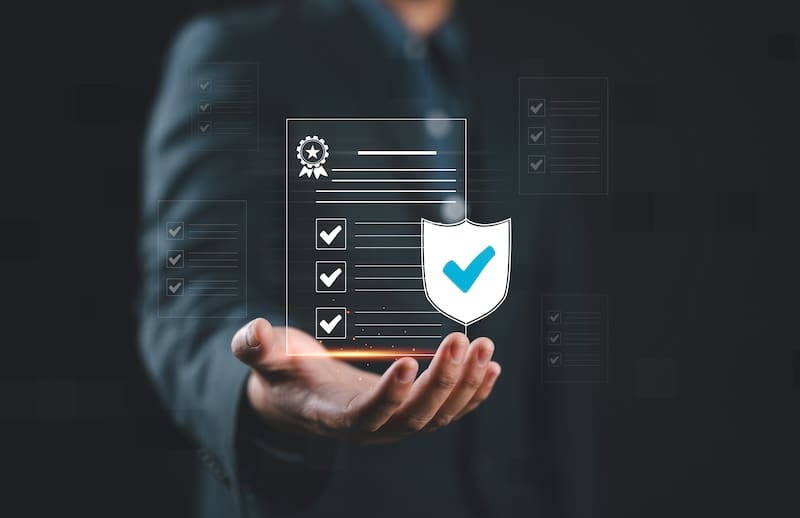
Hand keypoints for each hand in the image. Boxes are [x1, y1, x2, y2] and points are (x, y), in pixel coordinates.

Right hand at [231, 318, 500, 443]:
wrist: (302, 397)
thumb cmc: (286, 375)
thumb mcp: (266, 360)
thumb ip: (256, 348)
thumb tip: (251, 332)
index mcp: (334, 416)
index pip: (367, 414)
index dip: (390, 395)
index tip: (408, 362)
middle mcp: (372, 427)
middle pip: (415, 416)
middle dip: (442, 380)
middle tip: (460, 340)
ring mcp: (396, 423)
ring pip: (439, 416)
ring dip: (465, 384)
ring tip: (483, 347)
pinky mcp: (412, 413)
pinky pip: (449, 412)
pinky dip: (473, 393)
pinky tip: (490, 368)